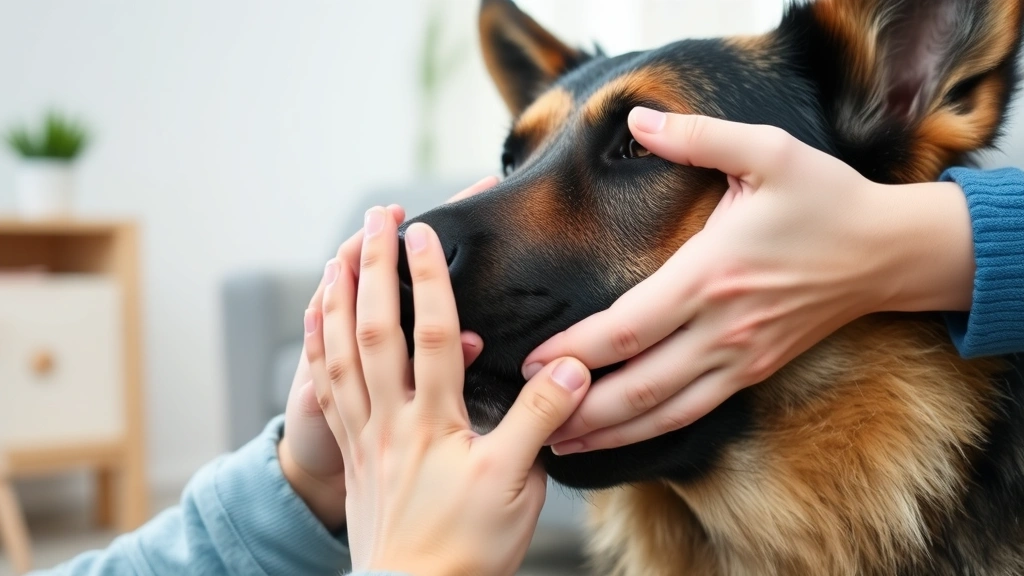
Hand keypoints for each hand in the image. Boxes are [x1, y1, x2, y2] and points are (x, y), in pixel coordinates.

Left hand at [304, 206, 589, 575]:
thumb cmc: (466, 548)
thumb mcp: (516, 486)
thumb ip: (538, 421)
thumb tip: (568, 368)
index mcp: (434, 424)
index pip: (429, 336)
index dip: (428, 280)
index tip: (424, 233)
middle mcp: (391, 420)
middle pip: (373, 330)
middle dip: (374, 268)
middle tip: (376, 219)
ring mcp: (364, 433)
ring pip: (339, 353)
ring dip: (336, 298)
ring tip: (339, 253)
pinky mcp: (352, 450)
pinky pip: (325, 387)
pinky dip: (317, 346)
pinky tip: (317, 321)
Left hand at [524, 109, 974, 454]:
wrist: (889, 251)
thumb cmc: (825, 199)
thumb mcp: (768, 151)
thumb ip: (698, 137)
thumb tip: (636, 119)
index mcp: (712, 275)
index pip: (626, 327)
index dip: (574, 349)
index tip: (533, 357)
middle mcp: (722, 328)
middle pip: (636, 385)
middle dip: (579, 407)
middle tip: (532, 415)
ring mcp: (740, 359)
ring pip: (663, 412)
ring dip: (609, 433)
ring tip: (559, 444)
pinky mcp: (753, 372)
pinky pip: (693, 413)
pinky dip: (651, 430)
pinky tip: (621, 436)